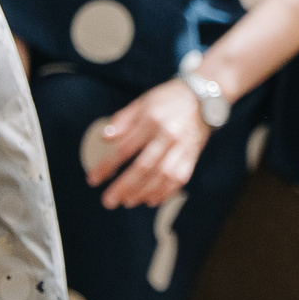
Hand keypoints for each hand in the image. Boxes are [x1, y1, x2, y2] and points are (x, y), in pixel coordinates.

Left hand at [84, 79, 213, 209]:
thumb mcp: (143, 102)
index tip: (94, 179)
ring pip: (161, 177)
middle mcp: (167, 136)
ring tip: (127, 202)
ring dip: (143, 193)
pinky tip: (151, 200)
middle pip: (143, 167)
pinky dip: (165, 193)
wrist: (204, 97)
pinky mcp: (192, 156)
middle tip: (108, 201)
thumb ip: (123, 120)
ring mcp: (181, 148)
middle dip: (124, 187)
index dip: (107, 166)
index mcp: (151, 120)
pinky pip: (179, 180)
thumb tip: (104, 138)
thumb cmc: (168, 100)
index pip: (125, 148)